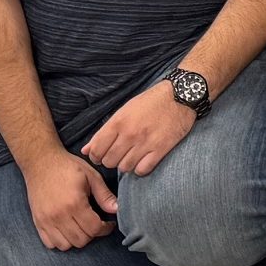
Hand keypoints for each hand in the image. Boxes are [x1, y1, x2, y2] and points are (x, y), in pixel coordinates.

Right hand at [21, 149, 117, 250]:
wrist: (41, 162)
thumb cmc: (68, 167)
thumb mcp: (91, 176)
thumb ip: (104, 195)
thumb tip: (117, 210)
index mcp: (74, 203)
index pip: (94, 229)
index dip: (105, 229)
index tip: (109, 223)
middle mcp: (58, 215)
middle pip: (81, 240)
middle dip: (93, 234)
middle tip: (96, 223)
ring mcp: (46, 221)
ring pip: (66, 245)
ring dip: (77, 239)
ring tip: (82, 226)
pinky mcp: (37, 222)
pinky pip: (50, 243)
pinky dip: (61, 241)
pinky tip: (67, 229)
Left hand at [80, 80, 195, 176]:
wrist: (180, 95)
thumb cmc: (151, 102)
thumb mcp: (124, 111)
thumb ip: (104, 131)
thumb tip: (86, 150)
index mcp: (118, 122)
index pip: (96, 150)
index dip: (96, 156)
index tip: (101, 155)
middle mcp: (130, 134)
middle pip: (109, 161)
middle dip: (111, 160)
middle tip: (118, 155)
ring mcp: (145, 143)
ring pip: (125, 167)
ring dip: (126, 164)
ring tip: (131, 156)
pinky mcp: (161, 149)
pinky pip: (142, 170)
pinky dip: (140, 168)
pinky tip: (143, 160)